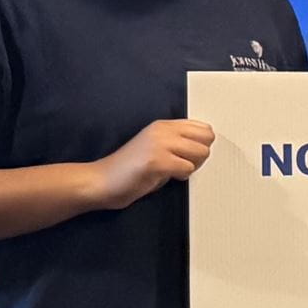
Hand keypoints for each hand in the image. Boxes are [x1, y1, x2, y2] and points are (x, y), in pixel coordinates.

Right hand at [87, 118, 213, 211]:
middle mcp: (162, 130)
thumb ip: (177, 144)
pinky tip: (165, 177)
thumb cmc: (128, 170)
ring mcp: (159, 144)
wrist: (100, 181)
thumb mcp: (157, 148)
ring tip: (172, 171)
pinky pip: (187, 168)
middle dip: (199, 156)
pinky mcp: (157, 161)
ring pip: (201, 153)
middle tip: (182, 165)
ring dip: (191, 167)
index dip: (200, 145)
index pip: (203, 127)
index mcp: (163, 126)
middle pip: (207, 138)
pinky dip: (180, 176)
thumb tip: (203, 147)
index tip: (187, 155)